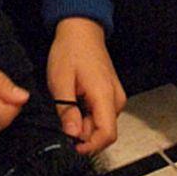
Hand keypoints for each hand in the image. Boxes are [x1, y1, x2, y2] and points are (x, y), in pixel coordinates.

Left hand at [47, 17, 126, 156]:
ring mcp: (115, 96)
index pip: (107, 134)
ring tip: (67, 106)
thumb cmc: (70, 50)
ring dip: (83, 124)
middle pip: (104, 132)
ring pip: (102, 124)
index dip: (89, 145)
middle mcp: (116, 99)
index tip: (71, 145)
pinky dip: (87, 115)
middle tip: (63, 118)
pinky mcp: (111, 95)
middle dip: (83, 133)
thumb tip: (72, 134)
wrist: (81, 29)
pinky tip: (74, 102)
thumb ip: (67, 109)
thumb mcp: (60, 80)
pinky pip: (101, 115)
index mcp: (105, 95)